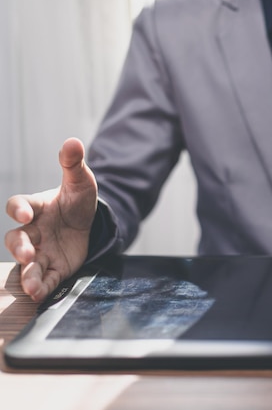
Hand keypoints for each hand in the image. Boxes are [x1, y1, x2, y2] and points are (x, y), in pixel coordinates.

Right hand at [4, 138, 97, 301]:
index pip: (18, 205)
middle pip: (17, 239)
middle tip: (27, 253)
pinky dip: (42, 286)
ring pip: (27, 263)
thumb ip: (73, 164)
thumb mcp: (81, 182)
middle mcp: (33, 230)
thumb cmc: (78, 201)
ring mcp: (42, 250)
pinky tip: (41, 294)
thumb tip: (73, 141)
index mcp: (37, 206)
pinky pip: (45, 278)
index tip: (23, 212)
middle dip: (19, 247)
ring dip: (27, 273)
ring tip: (31, 284)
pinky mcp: (54, 267)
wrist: (90, 223)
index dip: (18, 208)